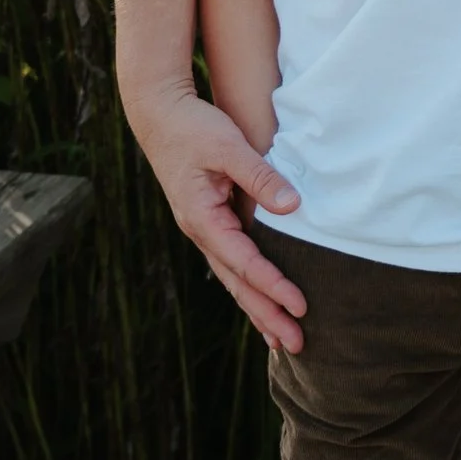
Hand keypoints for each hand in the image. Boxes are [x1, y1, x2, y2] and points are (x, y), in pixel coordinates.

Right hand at [128, 86, 307, 354]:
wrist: (159, 114)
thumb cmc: (194, 127)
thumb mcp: (229, 147)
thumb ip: (261, 177)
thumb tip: (293, 207)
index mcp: (202, 218)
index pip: (244, 262)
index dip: (273, 286)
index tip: (301, 307)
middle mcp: (200, 231)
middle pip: (237, 283)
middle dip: (266, 315)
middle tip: (297, 345)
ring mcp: (203, 229)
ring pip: (233, 278)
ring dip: (258, 307)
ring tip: (281, 338)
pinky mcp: (209, 220)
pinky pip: (232, 261)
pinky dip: (249, 285)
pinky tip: (262, 298)